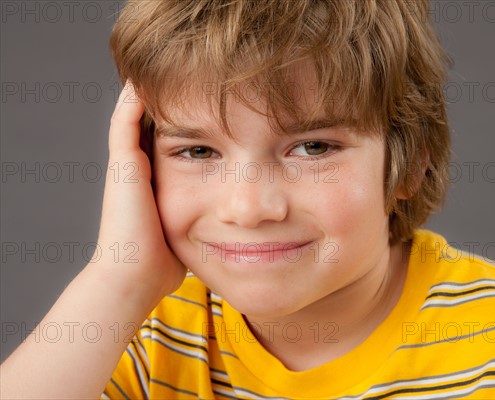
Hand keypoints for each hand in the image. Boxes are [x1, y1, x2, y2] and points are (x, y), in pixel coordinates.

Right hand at [96, 80, 185, 300]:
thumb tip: (227, 230)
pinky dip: (131, 101)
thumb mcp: (187, 234)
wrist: (134, 277)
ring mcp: (127, 166)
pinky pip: (123, 123)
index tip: (202, 111)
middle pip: (151, 127)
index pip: (169, 145)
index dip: (183, 126)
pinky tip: (141, 82)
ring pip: (134, 119)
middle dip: (168, 106)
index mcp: (153, 185)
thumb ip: (201, 223)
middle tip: (185, 82)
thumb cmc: (162, 264)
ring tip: (163, 71)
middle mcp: (137, 171)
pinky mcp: (121, 165)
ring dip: (147, 96)